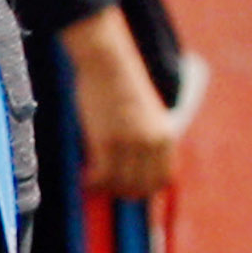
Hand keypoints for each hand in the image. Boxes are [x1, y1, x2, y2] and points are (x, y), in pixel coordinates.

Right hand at [62, 8, 180, 197]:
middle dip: (123, 191)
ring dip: (106, 188)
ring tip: (92, 182)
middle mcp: (152, 143)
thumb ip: (147, 139)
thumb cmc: (121, 82)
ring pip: (120, 184)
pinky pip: (102, 176)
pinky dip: (92, 183)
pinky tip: (84, 178)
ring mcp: (130, 144)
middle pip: (142, 186)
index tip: (128, 188)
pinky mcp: (107, 141)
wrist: (107, 61)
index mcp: (166, 135)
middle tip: (106, 187)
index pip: (163, 178)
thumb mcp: (147, 113)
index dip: (145, 188)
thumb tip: (134, 165)